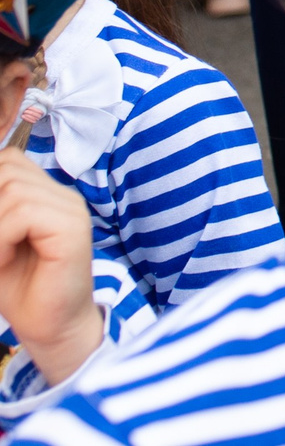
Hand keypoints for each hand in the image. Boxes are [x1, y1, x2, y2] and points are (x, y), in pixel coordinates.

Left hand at [0, 154, 103, 385]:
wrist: (50, 328)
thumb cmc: (18, 289)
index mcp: (46, 195)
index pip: (8, 160)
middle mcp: (63, 195)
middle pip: (8, 168)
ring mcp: (72, 209)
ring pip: (13, 190)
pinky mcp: (73, 229)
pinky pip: (24, 212)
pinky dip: (2, 236)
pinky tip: (4, 259)